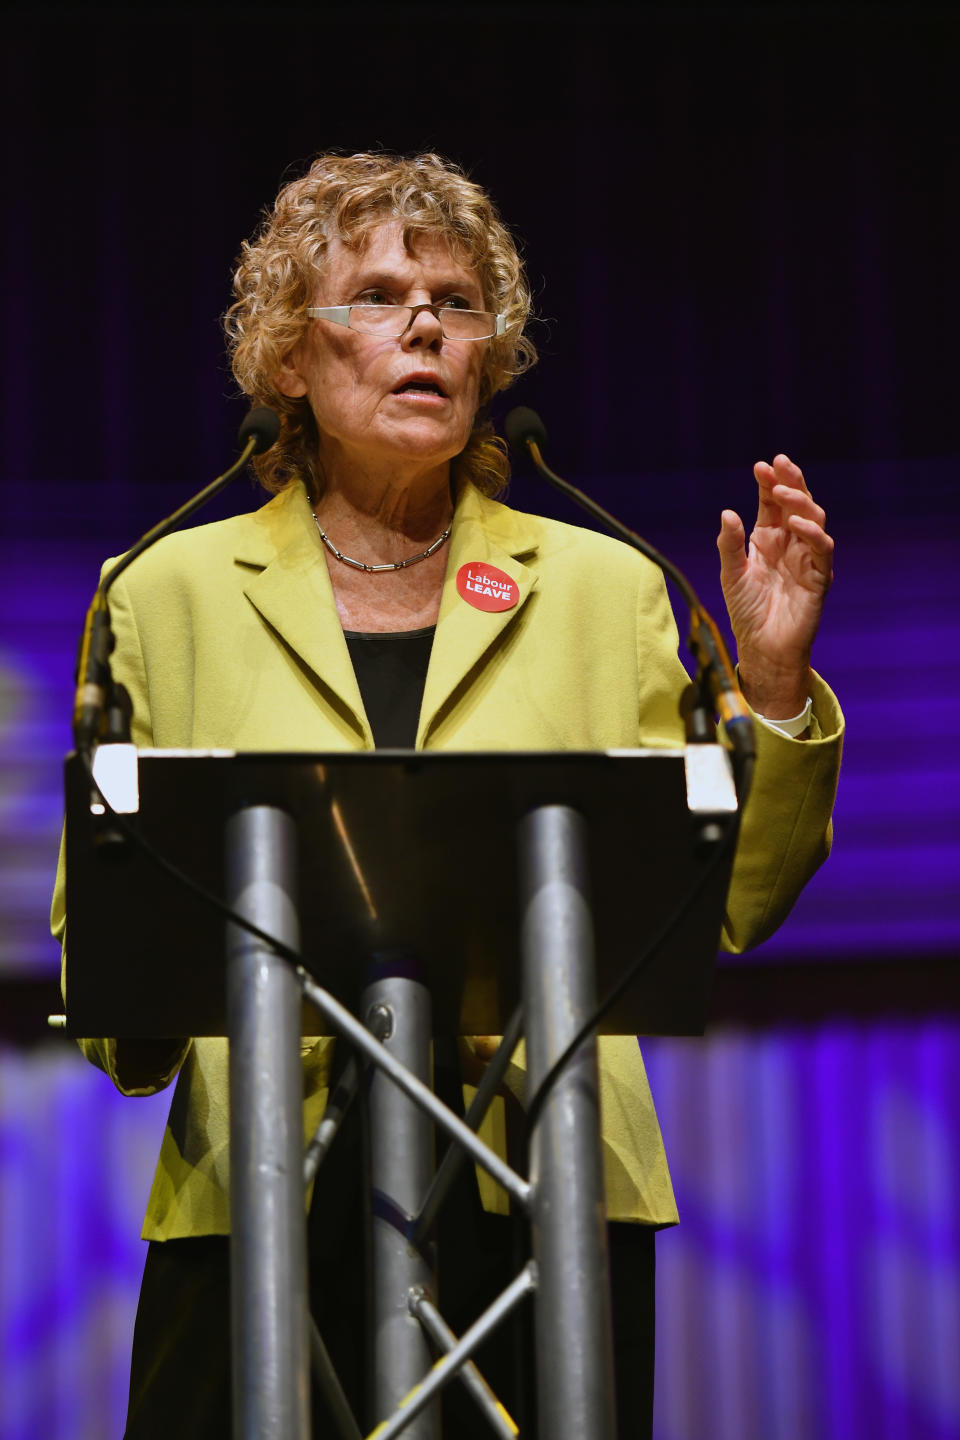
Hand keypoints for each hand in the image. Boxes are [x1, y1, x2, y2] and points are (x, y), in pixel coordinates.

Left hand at [717, 454, 833, 718]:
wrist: (762, 647)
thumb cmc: (746, 611)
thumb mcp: (731, 574)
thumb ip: (730, 545)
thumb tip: (727, 512)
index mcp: (769, 539)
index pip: (772, 504)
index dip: (769, 483)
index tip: (760, 466)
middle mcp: (791, 543)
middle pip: (797, 504)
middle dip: (790, 482)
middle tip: (779, 464)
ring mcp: (807, 558)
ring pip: (814, 520)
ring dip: (800, 503)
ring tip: (783, 493)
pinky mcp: (819, 577)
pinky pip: (823, 549)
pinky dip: (813, 534)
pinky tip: (797, 524)